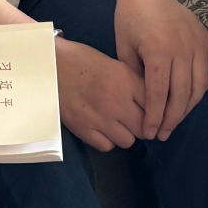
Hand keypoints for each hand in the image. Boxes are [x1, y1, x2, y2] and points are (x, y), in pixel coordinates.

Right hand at [55, 37, 147, 152]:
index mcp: (126, 82)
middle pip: (144, 129)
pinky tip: (102, 128)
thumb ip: (135, 84)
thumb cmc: (84, 61)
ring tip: (117, 123)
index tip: (152, 113)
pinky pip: (107, 146)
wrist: (52, 65)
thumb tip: (152, 103)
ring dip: (125, 134)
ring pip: (128, 141)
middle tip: (135, 120)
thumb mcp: (116, 65)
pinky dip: (107, 140)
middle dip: (142, 126)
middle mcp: (116, 102)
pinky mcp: (84, 129)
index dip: (155, 112)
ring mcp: (99, 118)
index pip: (154, 107)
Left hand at [113, 0, 207, 139]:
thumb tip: (143, 104)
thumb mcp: (123, 48)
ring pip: (199, 86)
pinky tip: (193, 96)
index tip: (150, 133)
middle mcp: (182, 49)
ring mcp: (197, 43)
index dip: (155, 117)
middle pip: (181, 94)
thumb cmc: (130, 19)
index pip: (158, 94)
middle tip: (163, 134)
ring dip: (188, 107)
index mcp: (159, 51)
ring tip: (176, 119)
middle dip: (172, 118)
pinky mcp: (206, 40)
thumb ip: (134, 77)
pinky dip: (204, 86)